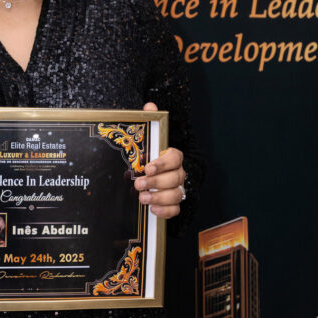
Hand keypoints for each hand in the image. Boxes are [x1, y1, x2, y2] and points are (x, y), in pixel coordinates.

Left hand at [133, 101, 185, 218]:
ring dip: (158, 198)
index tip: (148, 167)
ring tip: (141, 198)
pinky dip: (165, 211)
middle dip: (155, 182)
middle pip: (174, 178)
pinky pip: (175, 210)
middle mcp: (178, 173)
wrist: (153, 176)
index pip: (175, 158)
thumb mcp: (148, 140)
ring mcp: (178, 189)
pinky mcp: (174, 204)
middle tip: (138, 184)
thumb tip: (150, 105)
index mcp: (173, 157)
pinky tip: (152, 210)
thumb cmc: (150, 157)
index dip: (163, 163)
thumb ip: (150, 123)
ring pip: (175, 195)